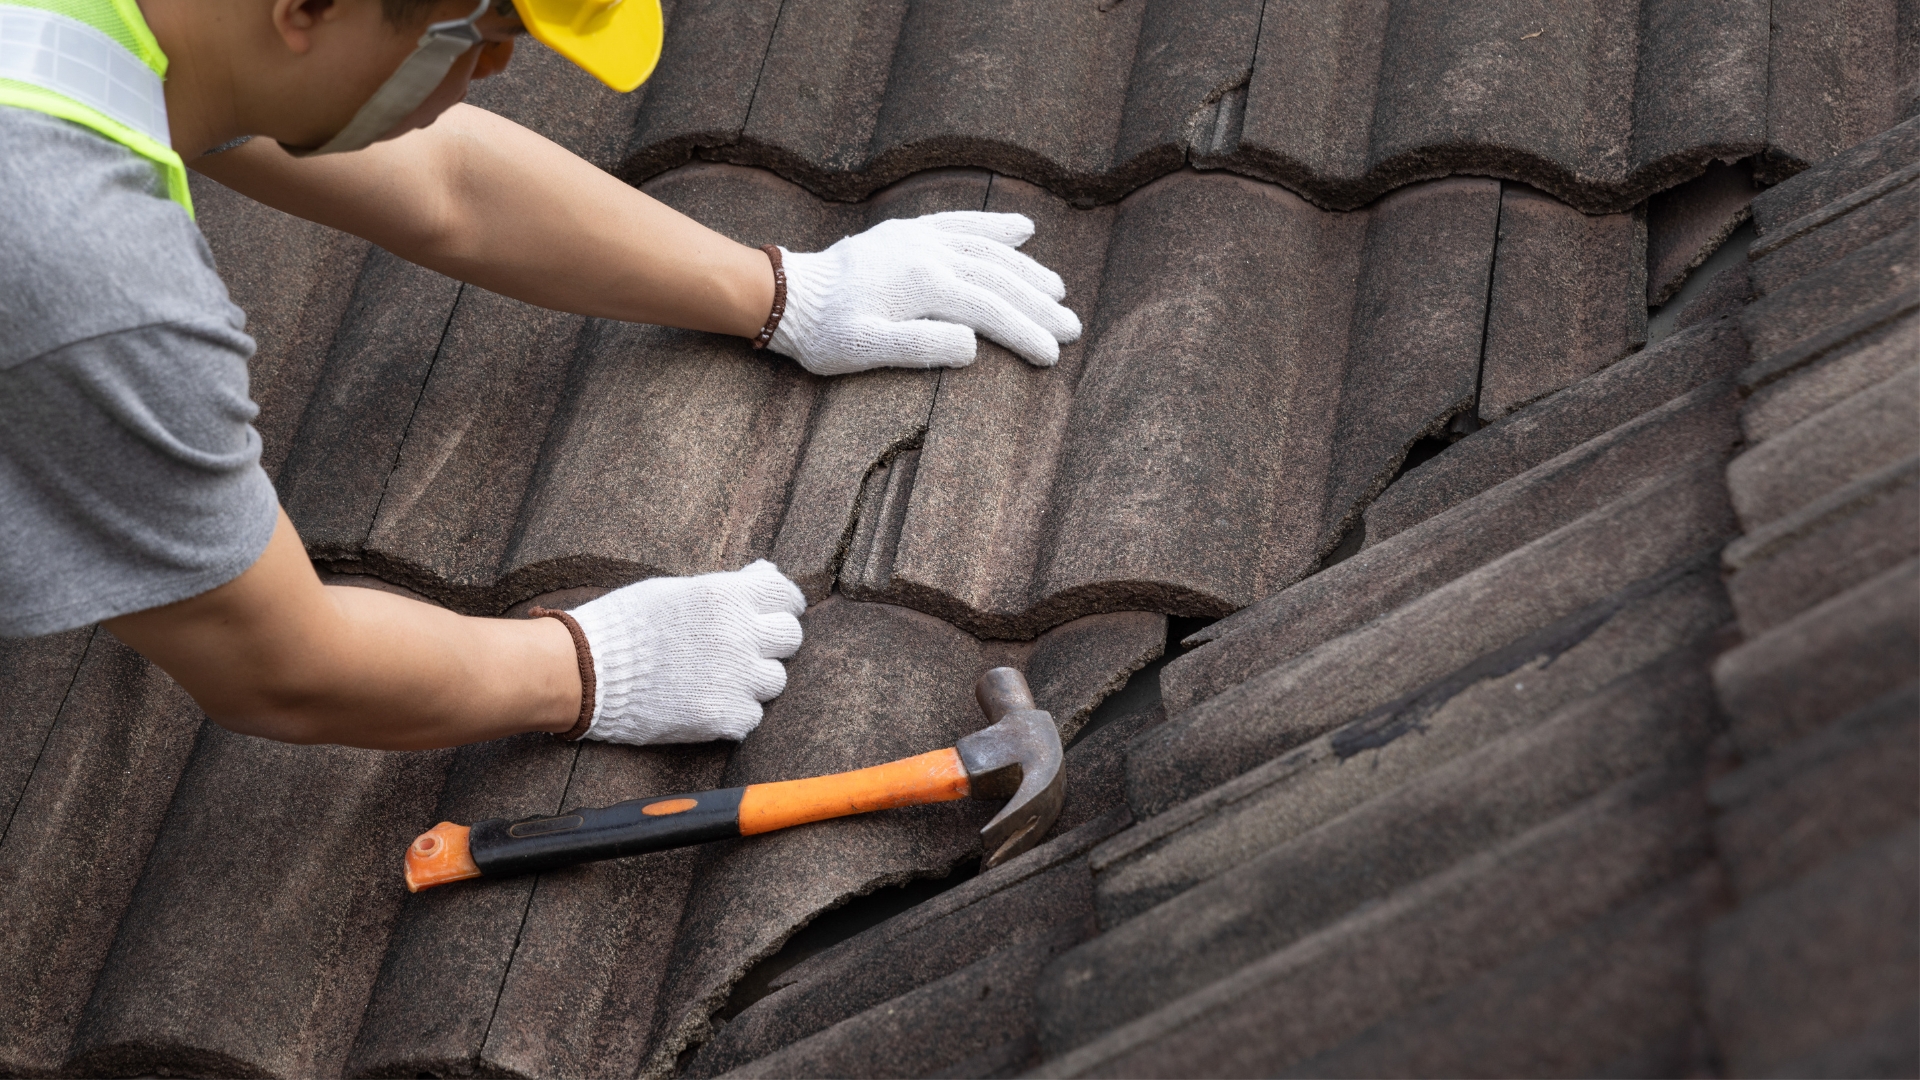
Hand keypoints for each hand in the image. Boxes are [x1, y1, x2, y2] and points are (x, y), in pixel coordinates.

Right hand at [570, 560, 805, 744]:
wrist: (586, 671)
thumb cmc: (626, 624)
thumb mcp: (676, 590)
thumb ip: (726, 586)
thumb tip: (766, 572)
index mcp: (727, 597)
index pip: (786, 596)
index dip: (782, 605)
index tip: (773, 614)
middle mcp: (739, 635)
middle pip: (790, 638)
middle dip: (771, 641)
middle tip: (745, 648)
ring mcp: (735, 678)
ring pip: (775, 680)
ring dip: (753, 679)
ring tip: (719, 677)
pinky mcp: (723, 716)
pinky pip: (751, 716)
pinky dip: (734, 712)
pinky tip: (706, 701)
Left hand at [768, 211, 1081, 374]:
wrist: (787, 295)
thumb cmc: (824, 332)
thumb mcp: (866, 350)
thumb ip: (920, 346)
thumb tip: (973, 343)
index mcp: (923, 283)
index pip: (989, 309)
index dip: (1025, 332)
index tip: (1052, 355)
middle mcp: (928, 251)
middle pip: (998, 277)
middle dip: (1038, 304)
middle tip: (1072, 328)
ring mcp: (920, 237)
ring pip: (987, 250)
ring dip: (1026, 269)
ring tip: (1058, 290)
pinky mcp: (909, 232)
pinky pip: (961, 223)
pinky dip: (994, 226)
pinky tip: (1023, 230)